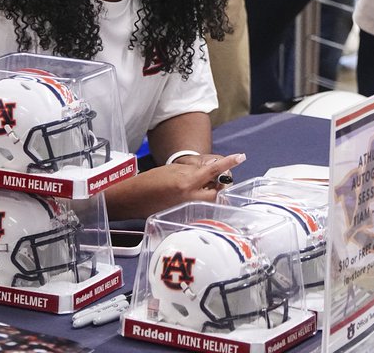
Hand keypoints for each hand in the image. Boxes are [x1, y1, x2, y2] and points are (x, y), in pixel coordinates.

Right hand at [115, 153, 245, 216]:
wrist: (132, 199)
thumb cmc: (148, 182)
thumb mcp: (173, 169)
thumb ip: (194, 171)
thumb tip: (211, 170)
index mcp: (187, 182)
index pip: (213, 170)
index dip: (228, 162)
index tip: (241, 156)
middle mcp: (189, 197)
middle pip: (217, 191)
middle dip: (218, 184)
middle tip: (213, 178)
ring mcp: (187, 209)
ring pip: (210, 200)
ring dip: (210, 193)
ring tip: (198, 187)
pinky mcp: (183, 217)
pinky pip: (200, 208)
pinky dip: (200, 201)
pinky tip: (192, 196)